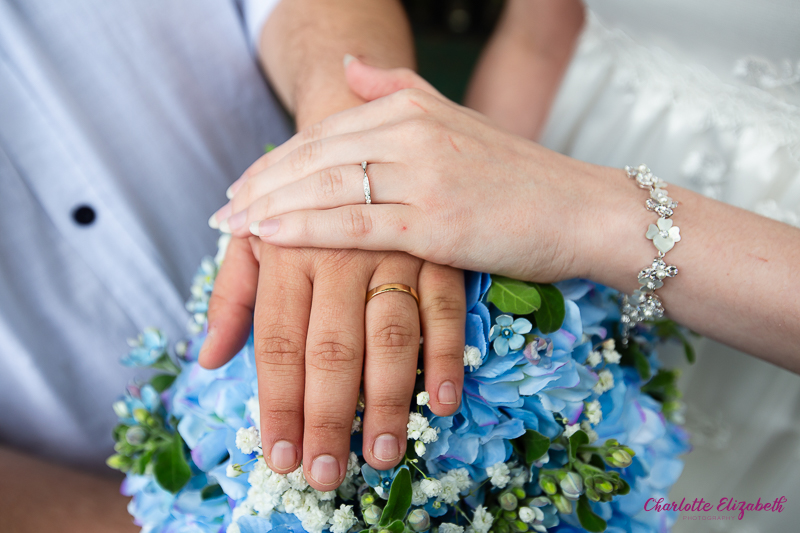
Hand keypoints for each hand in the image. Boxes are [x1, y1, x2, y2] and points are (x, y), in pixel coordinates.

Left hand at [200, 182, 465, 490]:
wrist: (364, 128)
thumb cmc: (304, 201)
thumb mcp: (259, 238)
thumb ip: (232, 294)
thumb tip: (210, 358)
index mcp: (288, 250)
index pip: (278, 344)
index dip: (278, 405)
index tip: (280, 456)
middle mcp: (339, 251)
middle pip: (331, 350)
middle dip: (326, 418)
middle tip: (326, 473)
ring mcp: (394, 249)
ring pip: (389, 337)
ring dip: (386, 401)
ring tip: (379, 454)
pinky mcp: (438, 250)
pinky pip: (445, 310)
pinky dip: (446, 356)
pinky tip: (444, 402)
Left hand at [211, 62, 601, 283]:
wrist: (584, 210)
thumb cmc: (522, 179)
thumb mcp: (458, 121)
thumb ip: (399, 88)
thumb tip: (350, 65)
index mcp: (412, 108)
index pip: (324, 132)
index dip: (275, 160)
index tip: (242, 185)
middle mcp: (412, 132)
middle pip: (313, 155)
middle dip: (259, 183)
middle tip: (219, 211)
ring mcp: (423, 174)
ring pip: (324, 185)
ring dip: (267, 204)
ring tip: (227, 226)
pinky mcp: (435, 221)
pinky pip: (354, 223)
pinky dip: (304, 228)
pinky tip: (266, 235)